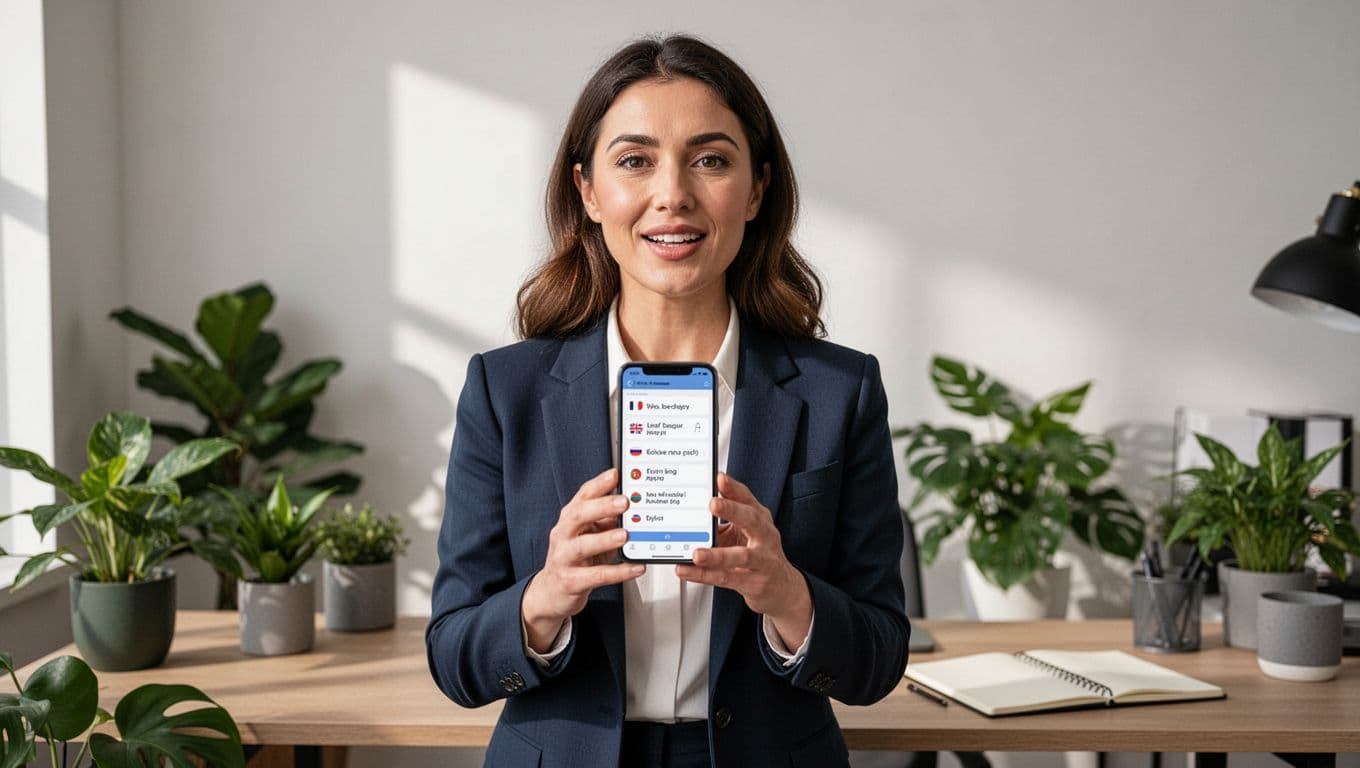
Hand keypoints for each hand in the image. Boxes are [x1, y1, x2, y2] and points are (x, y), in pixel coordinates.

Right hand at [521, 467, 644, 651]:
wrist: (552, 592)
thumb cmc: (575, 560)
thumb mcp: (589, 536)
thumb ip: (606, 520)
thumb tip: (631, 507)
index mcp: (570, 520)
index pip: (582, 496)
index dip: (598, 484)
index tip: (615, 474)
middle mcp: (563, 535)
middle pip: (578, 515)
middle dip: (601, 507)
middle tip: (624, 502)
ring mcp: (563, 558)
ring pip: (582, 546)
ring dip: (605, 539)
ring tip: (625, 535)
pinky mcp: (570, 581)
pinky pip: (595, 576)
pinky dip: (617, 572)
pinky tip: (635, 568)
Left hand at [676, 472, 812, 649]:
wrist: (782, 588)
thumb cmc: (760, 554)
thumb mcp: (746, 531)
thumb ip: (726, 517)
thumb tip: (697, 503)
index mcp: (760, 519)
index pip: (747, 498)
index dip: (734, 487)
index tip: (719, 478)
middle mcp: (764, 536)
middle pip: (751, 520)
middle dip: (732, 510)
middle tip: (713, 504)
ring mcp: (762, 560)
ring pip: (741, 556)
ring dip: (717, 555)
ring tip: (697, 554)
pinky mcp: (754, 582)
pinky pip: (727, 578)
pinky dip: (705, 575)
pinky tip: (688, 570)